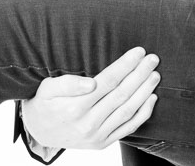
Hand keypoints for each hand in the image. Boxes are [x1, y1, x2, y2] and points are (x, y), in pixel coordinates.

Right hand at [22, 47, 160, 149]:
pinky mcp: (103, 143)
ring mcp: (97, 135)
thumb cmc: (46, 103)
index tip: (138, 52)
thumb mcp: (47, 88)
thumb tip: (91, 83)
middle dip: (140, 74)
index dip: (126, 65)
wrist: (40, 132)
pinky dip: (143, 113)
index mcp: (75, 107)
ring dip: (144, 91)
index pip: (108, 81)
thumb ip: (68, 84)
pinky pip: (128, 128)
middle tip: (152, 59)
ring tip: (154, 75)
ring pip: (128, 111)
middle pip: (121, 94)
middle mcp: (88, 123)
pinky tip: (152, 98)